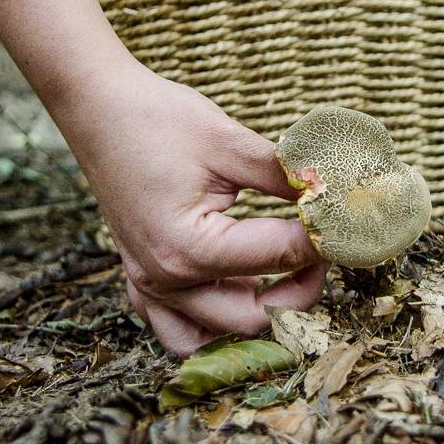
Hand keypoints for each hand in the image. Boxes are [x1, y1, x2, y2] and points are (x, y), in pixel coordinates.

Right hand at [54, 55, 327, 355]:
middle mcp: (166, 279)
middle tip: (322, 246)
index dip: (323, 237)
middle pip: (256, 317)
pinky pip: (177, 329)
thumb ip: (285, 176)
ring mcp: (148, 284)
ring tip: (285, 274)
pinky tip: (237, 291)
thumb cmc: (157, 119)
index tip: (346, 217)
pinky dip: (212, 323)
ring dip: (259, 314)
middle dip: (301, 288)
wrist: (98, 107)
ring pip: (217, 335)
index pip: (280, 258)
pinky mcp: (141, 278)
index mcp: (190, 248)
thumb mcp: (230, 141)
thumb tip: (333, 192)